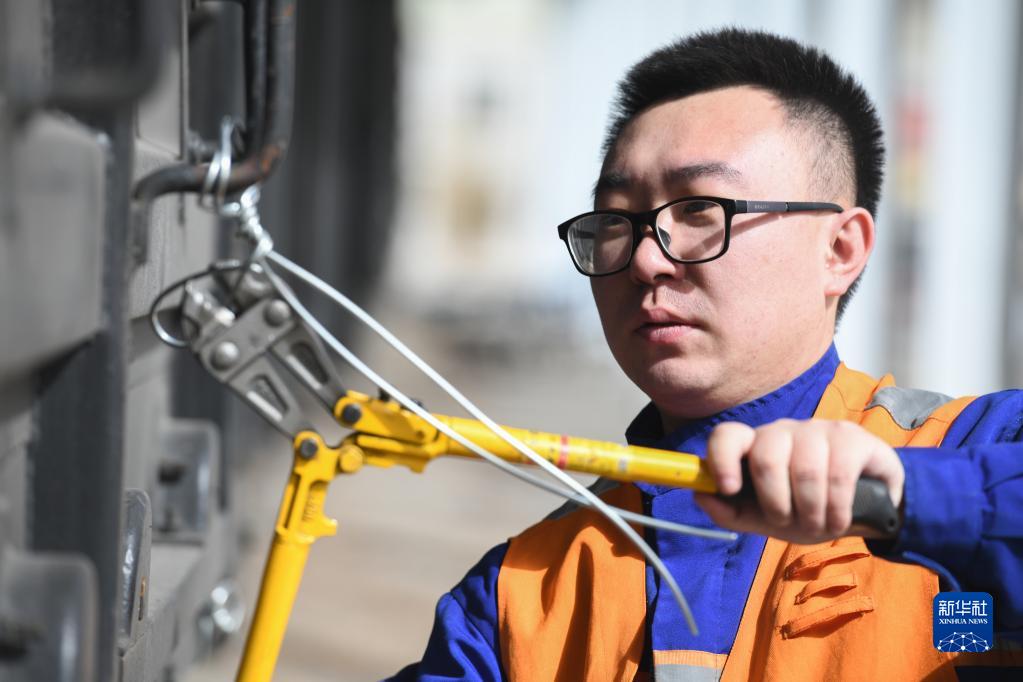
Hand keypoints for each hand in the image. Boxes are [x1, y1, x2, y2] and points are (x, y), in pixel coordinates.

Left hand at [693, 419, 903, 543]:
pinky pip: (839, 472)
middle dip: (777, 502)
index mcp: (755, 447)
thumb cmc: (807, 510)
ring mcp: (819, 430)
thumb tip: (701, 496)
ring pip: (804, 467)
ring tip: (819, 525)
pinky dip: (837, 507)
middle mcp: (783, 432)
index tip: (728, 488)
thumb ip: (731, 512)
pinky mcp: (853, 437)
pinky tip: (840, 519)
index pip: (727, 435)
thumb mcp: (766, 519)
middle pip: (766, 455)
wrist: (866, 512)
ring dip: (811, 511)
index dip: (722, 458)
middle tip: (790, 522)